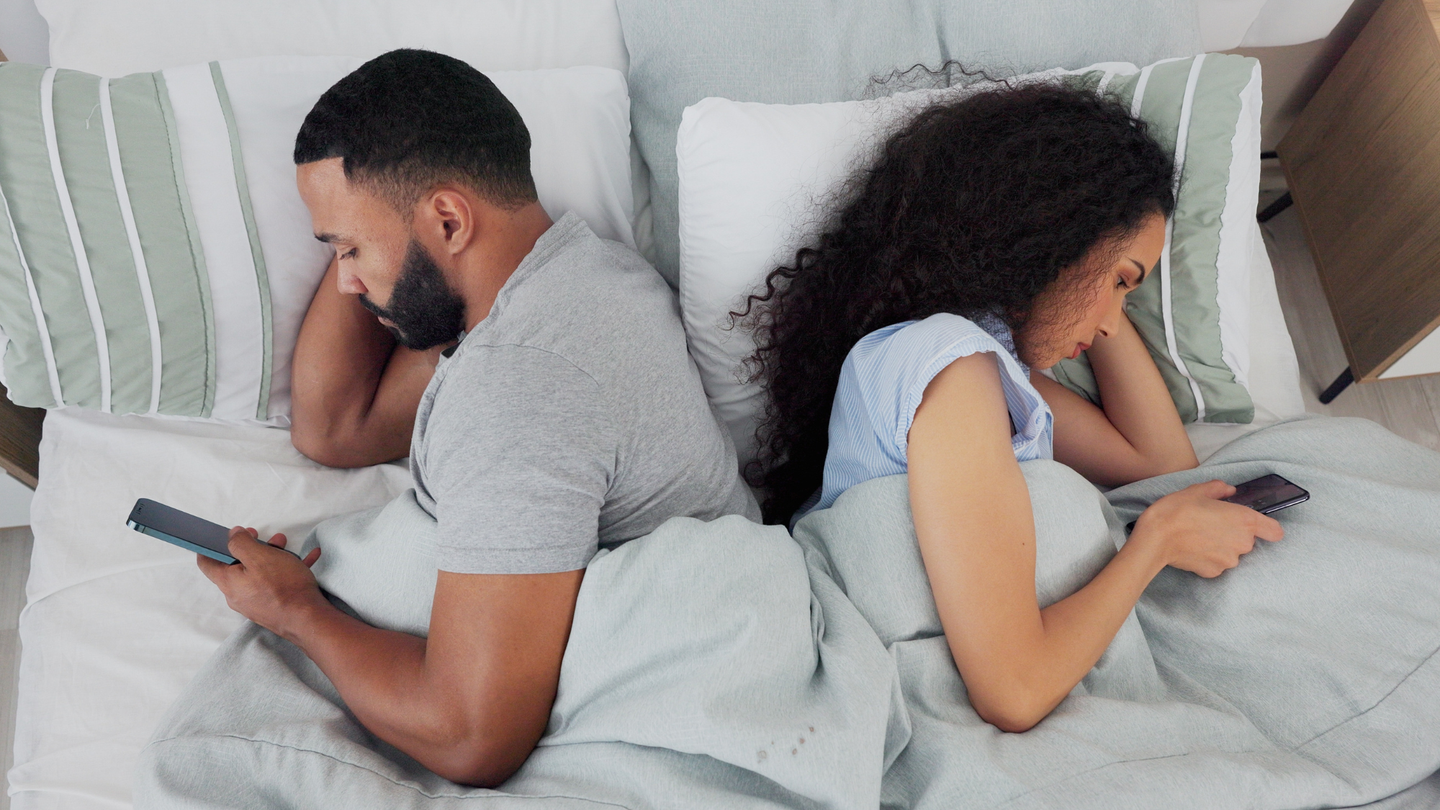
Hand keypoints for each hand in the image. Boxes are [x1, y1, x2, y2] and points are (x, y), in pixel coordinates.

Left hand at [197, 527, 325, 640]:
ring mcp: (254, 602)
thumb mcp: (259, 556)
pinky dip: (286, 570)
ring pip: (257, 573)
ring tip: (285, 546)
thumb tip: (232, 535)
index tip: (223, 535)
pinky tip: (306, 559)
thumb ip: (241, 543)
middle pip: (236, 566)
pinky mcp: (270, 606)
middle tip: (261, 536)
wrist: (307, 618)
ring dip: (269, 556)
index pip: (206, 563)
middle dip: (250, 547)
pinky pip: (274, 584)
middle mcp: (237, 595)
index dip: (211, 546)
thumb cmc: (283, 587)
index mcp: (228, 582)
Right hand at [1130, 480, 1284, 577]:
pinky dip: (1208, 557)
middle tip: (1211, 524)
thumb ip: (1218, 488)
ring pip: (1231, 552)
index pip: (1274, 530)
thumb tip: (1228, 490)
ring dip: (1221, 546)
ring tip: (1198, 536)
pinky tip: (1193, 548)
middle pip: (1248, 540)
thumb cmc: (1176, 511)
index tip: (1255, 524)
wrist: (1155, 539)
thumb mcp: (1196, 491)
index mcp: (1244, 520)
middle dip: (1233, 533)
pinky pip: (1217, 563)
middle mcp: (1242, 543)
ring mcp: (1229, 560)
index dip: (1266, 527)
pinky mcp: (1214, 572)